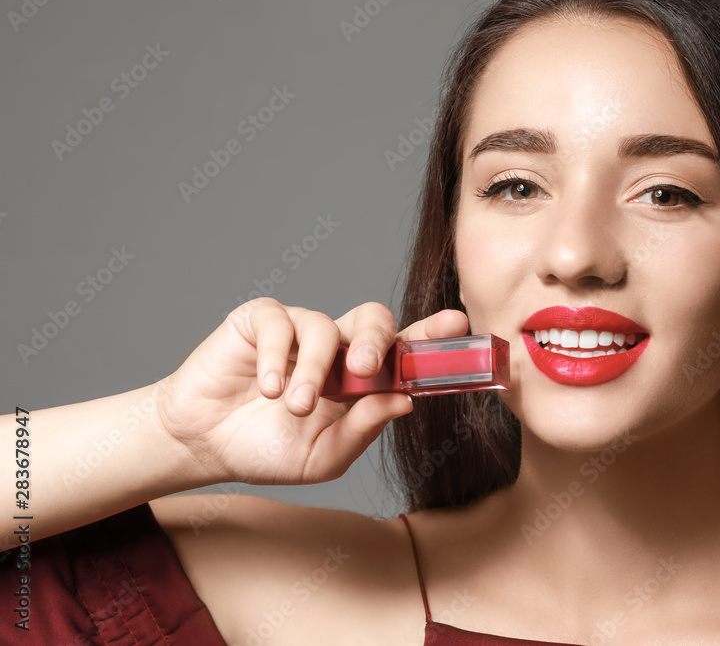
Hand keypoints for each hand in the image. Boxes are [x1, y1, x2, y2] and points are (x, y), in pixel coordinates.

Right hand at [154, 297, 468, 484]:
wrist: (204, 444)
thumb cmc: (268, 448)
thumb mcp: (323, 455)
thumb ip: (364, 429)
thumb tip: (406, 402)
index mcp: (361, 379)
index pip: (404, 351)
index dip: (431, 337)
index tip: (458, 326)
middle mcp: (337, 347)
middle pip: (375, 320)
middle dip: (379, 340)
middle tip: (368, 369)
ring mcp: (300, 330)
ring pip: (327, 327)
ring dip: (315, 371)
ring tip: (296, 406)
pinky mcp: (261, 320)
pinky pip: (281, 322)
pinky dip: (278, 357)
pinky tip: (269, 387)